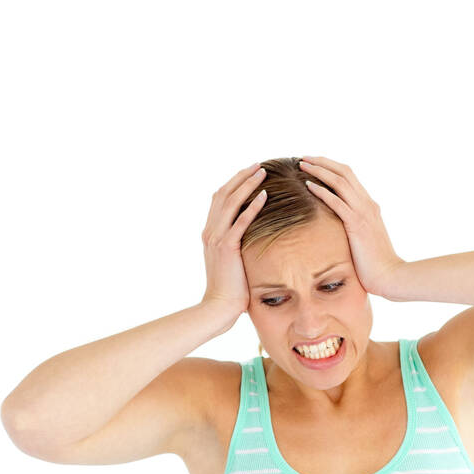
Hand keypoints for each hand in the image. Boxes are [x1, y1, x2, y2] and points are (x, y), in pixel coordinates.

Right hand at [199, 163, 267, 323]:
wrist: (218, 307)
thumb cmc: (229, 290)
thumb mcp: (230, 263)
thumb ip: (235, 247)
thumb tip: (251, 240)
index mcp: (209, 233)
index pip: (219, 200)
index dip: (234, 184)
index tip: (249, 174)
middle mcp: (210, 231)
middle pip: (224, 194)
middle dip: (241, 177)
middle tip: (258, 166)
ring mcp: (216, 238)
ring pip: (231, 202)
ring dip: (247, 185)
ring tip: (262, 173)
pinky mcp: (226, 247)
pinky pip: (240, 221)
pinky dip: (252, 206)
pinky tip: (264, 195)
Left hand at [298, 156, 404, 297]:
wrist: (390, 276)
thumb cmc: (376, 265)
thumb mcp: (365, 240)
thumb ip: (355, 228)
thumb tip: (339, 230)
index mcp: (369, 206)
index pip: (350, 178)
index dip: (331, 168)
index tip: (314, 164)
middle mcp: (367, 204)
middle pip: (344, 172)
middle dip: (323, 162)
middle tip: (304, 158)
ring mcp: (363, 213)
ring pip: (340, 182)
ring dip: (319, 171)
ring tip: (302, 165)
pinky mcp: (357, 225)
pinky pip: (337, 202)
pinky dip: (322, 191)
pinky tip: (308, 186)